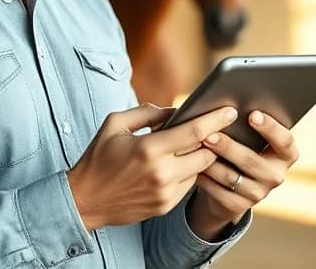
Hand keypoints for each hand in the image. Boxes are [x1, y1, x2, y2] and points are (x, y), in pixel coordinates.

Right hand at [67, 103, 238, 230]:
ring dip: (199, 157)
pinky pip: (188, 185)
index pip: (194, 132)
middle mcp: (161, 173)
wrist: (85, 201)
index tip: (230, 110)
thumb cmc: (98, 158)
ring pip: (199, 170)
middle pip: (206, 154)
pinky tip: (176, 165)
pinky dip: (187, 172)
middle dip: (212, 140)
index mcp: (149, 149)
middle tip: (213, 128)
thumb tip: (173, 110)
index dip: (216, 119)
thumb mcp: (115, 125)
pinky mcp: (165, 206)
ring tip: (191, 146)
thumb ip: (146, 113)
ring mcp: (165, 193)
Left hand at [187, 110, 298, 239]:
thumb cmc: (242, 148)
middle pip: (251, 160)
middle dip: (228, 146)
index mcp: (286, 155)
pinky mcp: (239, 207)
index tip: (252, 114)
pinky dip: (205, 179)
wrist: (233, 187)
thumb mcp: (251, 138)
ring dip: (211, 162)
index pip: (284, 141)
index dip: (270, 128)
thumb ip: (247, 125)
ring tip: (197, 148)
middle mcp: (276, 175)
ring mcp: (259, 194)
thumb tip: (228, 108)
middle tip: (209, 134)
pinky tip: (193, 168)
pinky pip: (219, 192)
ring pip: (231, 177)